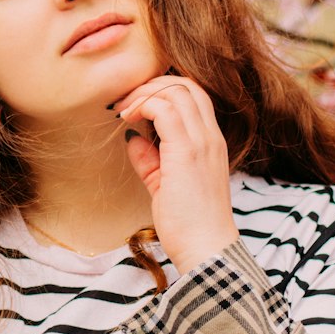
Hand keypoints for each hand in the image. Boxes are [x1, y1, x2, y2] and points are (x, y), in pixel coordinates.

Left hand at [112, 74, 238, 276]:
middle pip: (186, 85)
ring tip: (123, 108)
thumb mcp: (164, 185)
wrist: (206, 249)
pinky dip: (142, 106)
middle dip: (151, 84)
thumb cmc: (189, 224)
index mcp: (210, 142)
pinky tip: (126, 119)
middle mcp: (210, 137)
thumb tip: (132, 138)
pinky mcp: (187, 152)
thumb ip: (150, 160)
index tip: (135, 106)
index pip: (193, 96)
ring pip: (176, 90)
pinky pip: (165, 110)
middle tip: (126, 101)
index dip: (162, 90)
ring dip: (144, 93)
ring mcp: (202, 142)